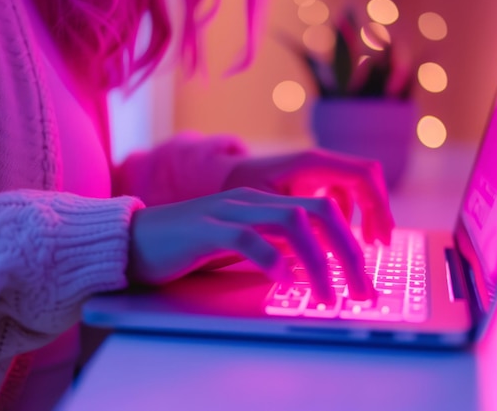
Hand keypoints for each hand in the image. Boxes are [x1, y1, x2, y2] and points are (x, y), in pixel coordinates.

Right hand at [128, 187, 374, 300]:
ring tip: (327, 297)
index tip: (362, 277)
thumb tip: (311, 265)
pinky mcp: (204, 229)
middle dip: (348, 252)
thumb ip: (274, 245)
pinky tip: (282, 282)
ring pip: (290, 223)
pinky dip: (269, 259)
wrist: (134, 239)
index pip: (324, 210)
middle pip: (319, 212)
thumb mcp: (241, 242)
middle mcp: (252, 200)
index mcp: (264, 201)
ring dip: (317, 262)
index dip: (350, 242)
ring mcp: (228, 211)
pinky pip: (245, 239)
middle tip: (361, 290)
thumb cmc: (191, 245)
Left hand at [223, 149, 393, 244]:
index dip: (378, 206)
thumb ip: (297, 226)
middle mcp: (319, 162)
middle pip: (367, 180)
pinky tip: (338, 238)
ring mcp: (318, 171)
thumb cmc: (237, 191)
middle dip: (378, 211)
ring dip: (366, 215)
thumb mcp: (265, 209)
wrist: (221, 179)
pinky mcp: (314, 182)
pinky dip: (348, 215)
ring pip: (358, 189)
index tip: (380, 237)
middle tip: (380, 245)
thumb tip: (326, 249)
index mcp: (311, 163)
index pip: (362, 176)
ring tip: (364, 245)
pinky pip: (343, 195)